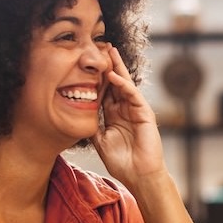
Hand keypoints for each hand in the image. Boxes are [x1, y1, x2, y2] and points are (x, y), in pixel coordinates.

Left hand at [91, 45, 167, 187]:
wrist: (139, 175)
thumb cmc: (122, 161)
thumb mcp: (100, 141)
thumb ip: (92, 125)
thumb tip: (77, 114)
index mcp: (114, 114)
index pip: (105, 91)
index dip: (97, 77)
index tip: (86, 63)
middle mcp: (125, 109)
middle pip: (116, 82)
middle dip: (109, 65)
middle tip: (101, 46)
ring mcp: (136, 110)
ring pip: (125, 84)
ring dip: (117, 68)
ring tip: (109, 52)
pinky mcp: (145, 113)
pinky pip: (133, 95)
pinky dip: (124, 85)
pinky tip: (113, 77)